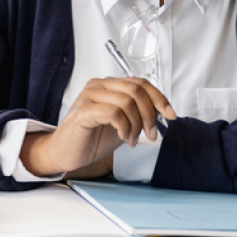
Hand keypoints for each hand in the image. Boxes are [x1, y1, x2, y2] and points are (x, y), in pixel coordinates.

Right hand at [22, 77, 176, 177]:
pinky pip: (113, 113)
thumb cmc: (92, 138)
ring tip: (132, 139)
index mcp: (108, 85)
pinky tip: (122, 137)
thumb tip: (163, 113)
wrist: (66, 153)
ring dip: (137, 124)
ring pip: (127, 101)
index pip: (141, 82)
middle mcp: (98, 86)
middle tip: (150, 134)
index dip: (160, 98)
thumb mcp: (123, 123)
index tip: (170, 115)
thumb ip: (138, 113)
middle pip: (136, 90)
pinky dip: (124, 127)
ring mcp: (89, 96)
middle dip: (150, 114)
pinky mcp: (83, 111)